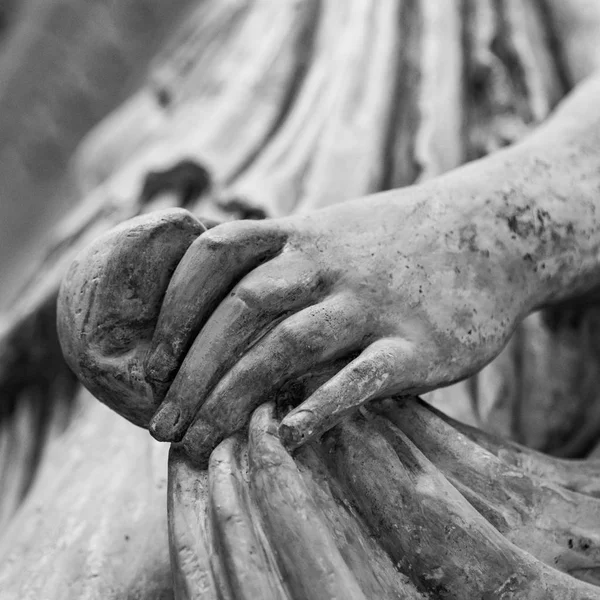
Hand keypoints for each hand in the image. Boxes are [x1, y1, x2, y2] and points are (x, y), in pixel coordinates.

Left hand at [144, 184, 532, 463]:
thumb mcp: (333, 231)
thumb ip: (278, 262)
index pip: (214, 253)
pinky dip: (317, 407)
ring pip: (288, 345)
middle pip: (242, 310)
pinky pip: (358, 377)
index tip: (152, 364)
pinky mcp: (417, 344)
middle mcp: (329, 262)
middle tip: (161, 427)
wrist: (489, 234)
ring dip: (234, 396)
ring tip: (199, 442)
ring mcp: (372, 302)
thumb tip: (214, 311)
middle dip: (193, 371)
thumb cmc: (395, 245)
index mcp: (302, 234)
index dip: (174, 307)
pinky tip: (282, 437)